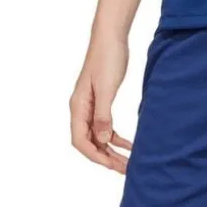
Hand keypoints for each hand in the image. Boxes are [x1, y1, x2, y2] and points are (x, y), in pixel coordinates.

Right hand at [70, 35, 132, 173]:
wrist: (111, 37)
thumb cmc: (107, 58)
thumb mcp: (106, 89)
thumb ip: (103, 116)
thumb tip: (101, 140)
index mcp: (78, 107)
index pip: (80, 141)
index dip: (95, 156)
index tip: (112, 165)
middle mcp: (81, 109)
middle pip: (89, 143)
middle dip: (106, 158)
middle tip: (125, 169)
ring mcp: (90, 107)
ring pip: (97, 138)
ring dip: (111, 151)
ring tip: (128, 163)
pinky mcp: (101, 103)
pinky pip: (105, 128)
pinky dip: (116, 139)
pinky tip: (129, 145)